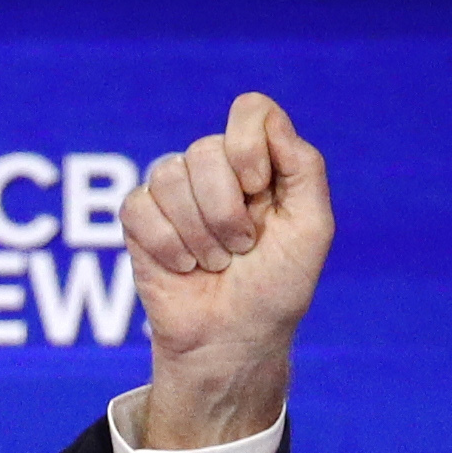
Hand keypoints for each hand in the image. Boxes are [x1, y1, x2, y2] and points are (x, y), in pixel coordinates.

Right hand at [125, 94, 333, 448]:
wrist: (234, 341)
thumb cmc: (277, 288)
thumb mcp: (312, 229)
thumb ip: (304, 167)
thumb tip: (270, 121)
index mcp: (260, 163)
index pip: (250, 111)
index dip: (249, 148)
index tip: (259, 191)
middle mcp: (216, 169)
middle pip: (206, 149)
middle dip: (227, 211)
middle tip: (241, 249)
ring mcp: (175, 191)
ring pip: (169, 175)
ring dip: (199, 234)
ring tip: (213, 262)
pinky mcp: (140, 218)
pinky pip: (139, 205)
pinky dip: (167, 245)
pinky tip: (184, 267)